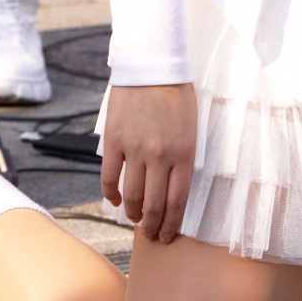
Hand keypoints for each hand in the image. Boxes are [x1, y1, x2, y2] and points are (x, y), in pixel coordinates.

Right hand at [101, 83, 197, 242]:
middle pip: (154, 205)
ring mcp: (135, 149)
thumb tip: (173, 188)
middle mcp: (160, 156)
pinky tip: (116, 201)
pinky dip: (112, 195)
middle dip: (153, 226)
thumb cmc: (176, 95)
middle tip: (151, 234)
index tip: (167, 236)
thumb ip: (183, 158)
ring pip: (132, 196)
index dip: (171, 225)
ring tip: (135, 219)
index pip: (177, 202)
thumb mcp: (191, 127)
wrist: (152, 65)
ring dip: (133, 214)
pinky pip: (110, 177)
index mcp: (184, 153)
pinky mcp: (114, 141)